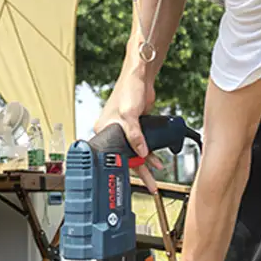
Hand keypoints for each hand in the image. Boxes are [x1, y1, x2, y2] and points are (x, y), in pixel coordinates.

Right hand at [93, 75, 163, 192]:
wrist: (140, 75)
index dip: (123, 167)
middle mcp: (113, 132)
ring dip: (147, 163)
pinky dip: (150, 153)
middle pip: (125, 157)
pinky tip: (157, 160)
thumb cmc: (128, 89)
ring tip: (155, 175)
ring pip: (135, 152)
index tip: (131, 179)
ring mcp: (125, 130)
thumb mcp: (130, 115)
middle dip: (139, 171)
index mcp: (104, 130)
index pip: (113, 155)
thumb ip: (135, 135)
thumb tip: (142, 152)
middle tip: (148, 185)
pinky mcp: (136, 127)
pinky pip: (142, 144)